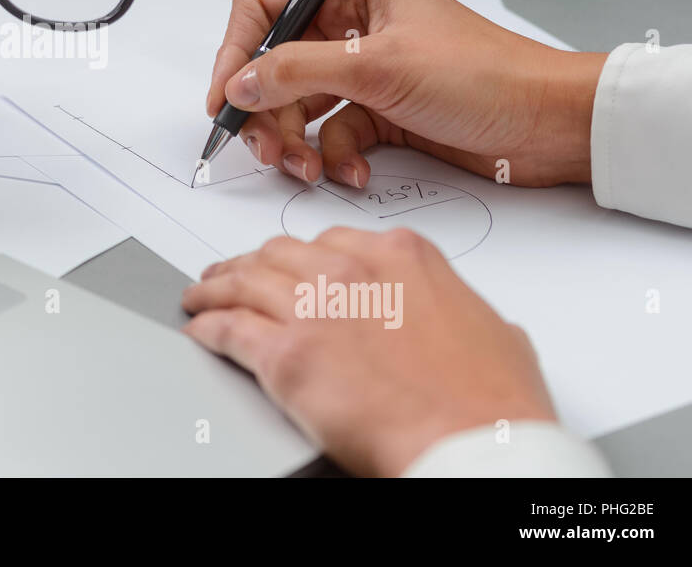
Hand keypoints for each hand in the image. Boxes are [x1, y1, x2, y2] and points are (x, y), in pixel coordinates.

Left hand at [182, 226, 556, 475]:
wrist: (473, 448)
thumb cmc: (491, 403)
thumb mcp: (492, 331)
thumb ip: (455, 307)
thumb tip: (454, 319)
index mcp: (402, 257)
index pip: (331, 243)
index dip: (302, 257)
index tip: (290, 266)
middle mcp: (351, 272)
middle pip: (280, 254)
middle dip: (253, 264)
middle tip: (236, 275)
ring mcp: (313, 309)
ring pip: (244, 283)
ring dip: (216, 288)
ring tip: (201, 296)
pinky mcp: (285, 355)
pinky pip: (229, 330)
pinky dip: (207, 327)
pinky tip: (199, 331)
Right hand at [207, 0, 606, 187]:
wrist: (549, 126)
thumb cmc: (484, 75)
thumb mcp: (378, 67)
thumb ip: (296, 71)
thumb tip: (237, 84)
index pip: (263, 9)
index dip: (235, 53)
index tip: (222, 99)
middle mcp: (351, 24)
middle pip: (273, 65)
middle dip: (263, 112)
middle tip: (263, 150)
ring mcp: (364, 70)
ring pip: (296, 106)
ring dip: (294, 142)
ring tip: (307, 168)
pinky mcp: (379, 111)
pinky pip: (329, 134)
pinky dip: (332, 158)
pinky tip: (355, 173)